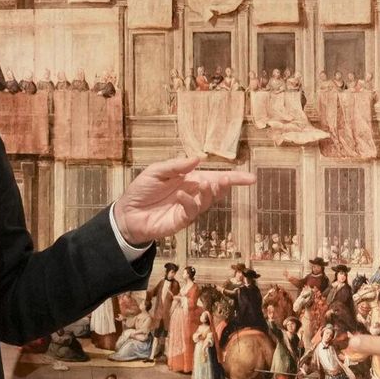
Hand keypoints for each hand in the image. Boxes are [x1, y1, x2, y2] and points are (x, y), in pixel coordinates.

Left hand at [113, 156, 254, 246]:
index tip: (251, 178)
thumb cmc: (142, 191)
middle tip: (229, 180)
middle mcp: (193, 193)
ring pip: (207, 201)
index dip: (233, 178)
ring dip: (209, 192)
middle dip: (227, 184)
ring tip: (207, 184)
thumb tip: (199, 158)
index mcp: (190, 179)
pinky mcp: (181, 220)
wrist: (127, 213)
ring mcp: (188, 208)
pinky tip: (181, 194)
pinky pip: (191, 211)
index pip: (215, 177)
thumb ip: (177, 165)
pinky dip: (189, 201)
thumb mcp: (157, 171)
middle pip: (216, 189)